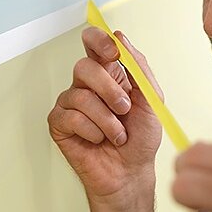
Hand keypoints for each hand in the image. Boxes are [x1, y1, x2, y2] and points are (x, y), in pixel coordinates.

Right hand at [48, 27, 163, 211]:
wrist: (131, 172)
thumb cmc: (141, 139)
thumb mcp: (151, 100)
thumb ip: (139, 68)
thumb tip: (122, 38)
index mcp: (110, 74)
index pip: (94, 43)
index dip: (98, 40)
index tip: (113, 52)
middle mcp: (88, 85)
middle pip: (84, 67)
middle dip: (109, 90)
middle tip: (124, 109)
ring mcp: (71, 103)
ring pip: (80, 95)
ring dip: (106, 119)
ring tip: (117, 134)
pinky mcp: (59, 123)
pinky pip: (70, 117)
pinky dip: (92, 131)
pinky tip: (98, 139)